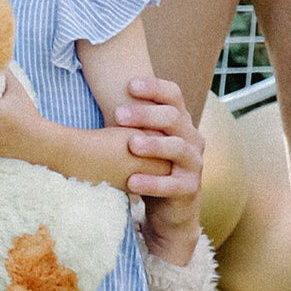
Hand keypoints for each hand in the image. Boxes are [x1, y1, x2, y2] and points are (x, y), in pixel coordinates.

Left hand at [118, 69, 202, 217]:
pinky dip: (152, 182)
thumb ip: (130, 119)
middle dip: (146, 114)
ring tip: (131, 145)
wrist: (169, 205)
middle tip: (118, 115)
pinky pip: (173, 184)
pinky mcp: (190, 188)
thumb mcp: (143, 138)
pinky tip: (132, 181)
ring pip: (178, 148)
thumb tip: (96, 88)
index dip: (154, 87)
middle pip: (173, 118)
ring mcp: (194, 163)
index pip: (173, 94)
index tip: (129, 85)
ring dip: (154, 144)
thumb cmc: (149, 164)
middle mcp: (192, 138)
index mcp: (180, 121)